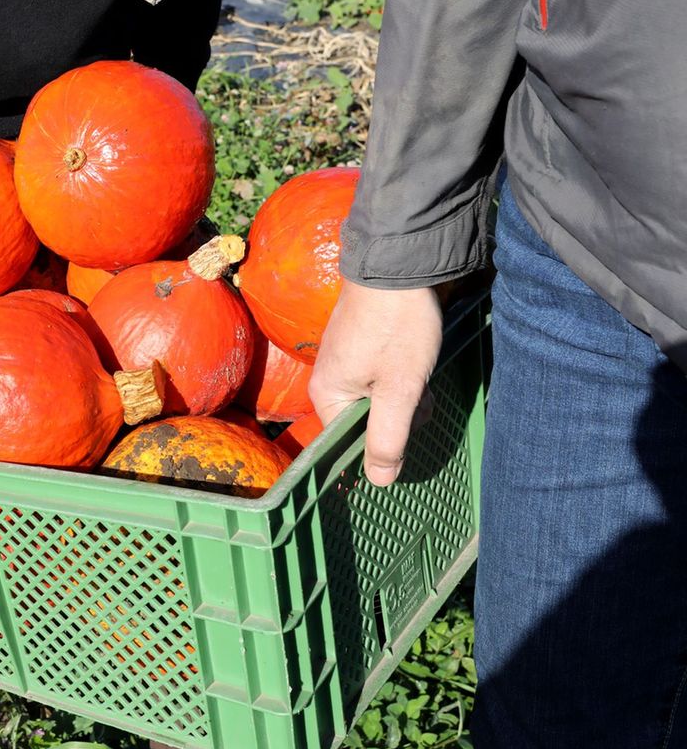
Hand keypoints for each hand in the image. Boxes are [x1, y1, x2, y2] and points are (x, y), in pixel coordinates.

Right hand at [309, 282, 442, 485]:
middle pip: (366, 420)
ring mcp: (341, 359)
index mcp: (327, 396)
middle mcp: (326, 380)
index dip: (385, 443)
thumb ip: (388, 438)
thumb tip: (379, 483)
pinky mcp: (357, 343)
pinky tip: (416, 360)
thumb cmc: (397, 329)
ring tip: (421, 372)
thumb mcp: (399, 390)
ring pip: (375, 398)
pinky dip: (399, 376)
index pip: (353, 442)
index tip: (411, 428)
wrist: (397, 264)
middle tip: (421, 394)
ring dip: (403, 395)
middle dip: (399, 416)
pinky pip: (377, 377)